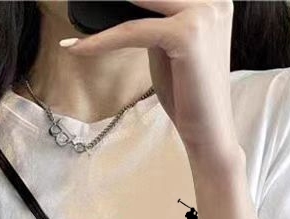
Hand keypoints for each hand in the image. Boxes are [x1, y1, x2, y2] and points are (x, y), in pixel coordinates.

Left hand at [61, 0, 237, 158]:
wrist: (209, 133)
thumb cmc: (188, 95)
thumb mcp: (169, 48)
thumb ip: (153, 22)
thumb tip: (124, 8)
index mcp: (211, 0)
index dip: (130, 0)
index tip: (102, 2)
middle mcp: (212, 0)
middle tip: (88, 1)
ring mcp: (203, 14)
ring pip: (138, 3)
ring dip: (104, 8)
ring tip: (77, 25)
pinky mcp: (187, 34)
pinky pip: (132, 31)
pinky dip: (103, 40)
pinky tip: (79, 48)